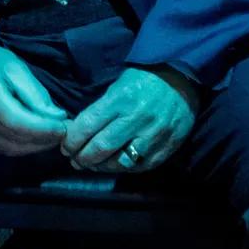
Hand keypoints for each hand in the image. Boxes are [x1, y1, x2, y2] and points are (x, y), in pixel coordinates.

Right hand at [0, 39, 69, 156]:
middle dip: (42, 140)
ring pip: (8, 148)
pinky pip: (0, 147)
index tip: (63, 128)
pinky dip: (21, 147)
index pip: (16, 121)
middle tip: (63, 134)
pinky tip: (35, 140)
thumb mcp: (16, 68)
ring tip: (52, 138)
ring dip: (34, 147)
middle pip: (13, 138)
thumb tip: (57, 117)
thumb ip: (36, 94)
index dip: (42, 129)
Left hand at [62, 66, 198, 173]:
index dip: (72, 140)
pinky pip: (142, 167)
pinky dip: (125, 169)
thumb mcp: (118, 84)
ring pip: (120, 162)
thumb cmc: (144, 79)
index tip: (65, 147)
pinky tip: (116, 165)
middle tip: (75, 160)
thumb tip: (78, 130)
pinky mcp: (167, 146)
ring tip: (94, 165)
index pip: (87, 125)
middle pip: (101, 148)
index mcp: (120, 99)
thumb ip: (101, 108)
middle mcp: (136, 118)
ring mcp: (154, 135)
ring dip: (102, 167)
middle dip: (82, 158)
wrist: (183, 78)